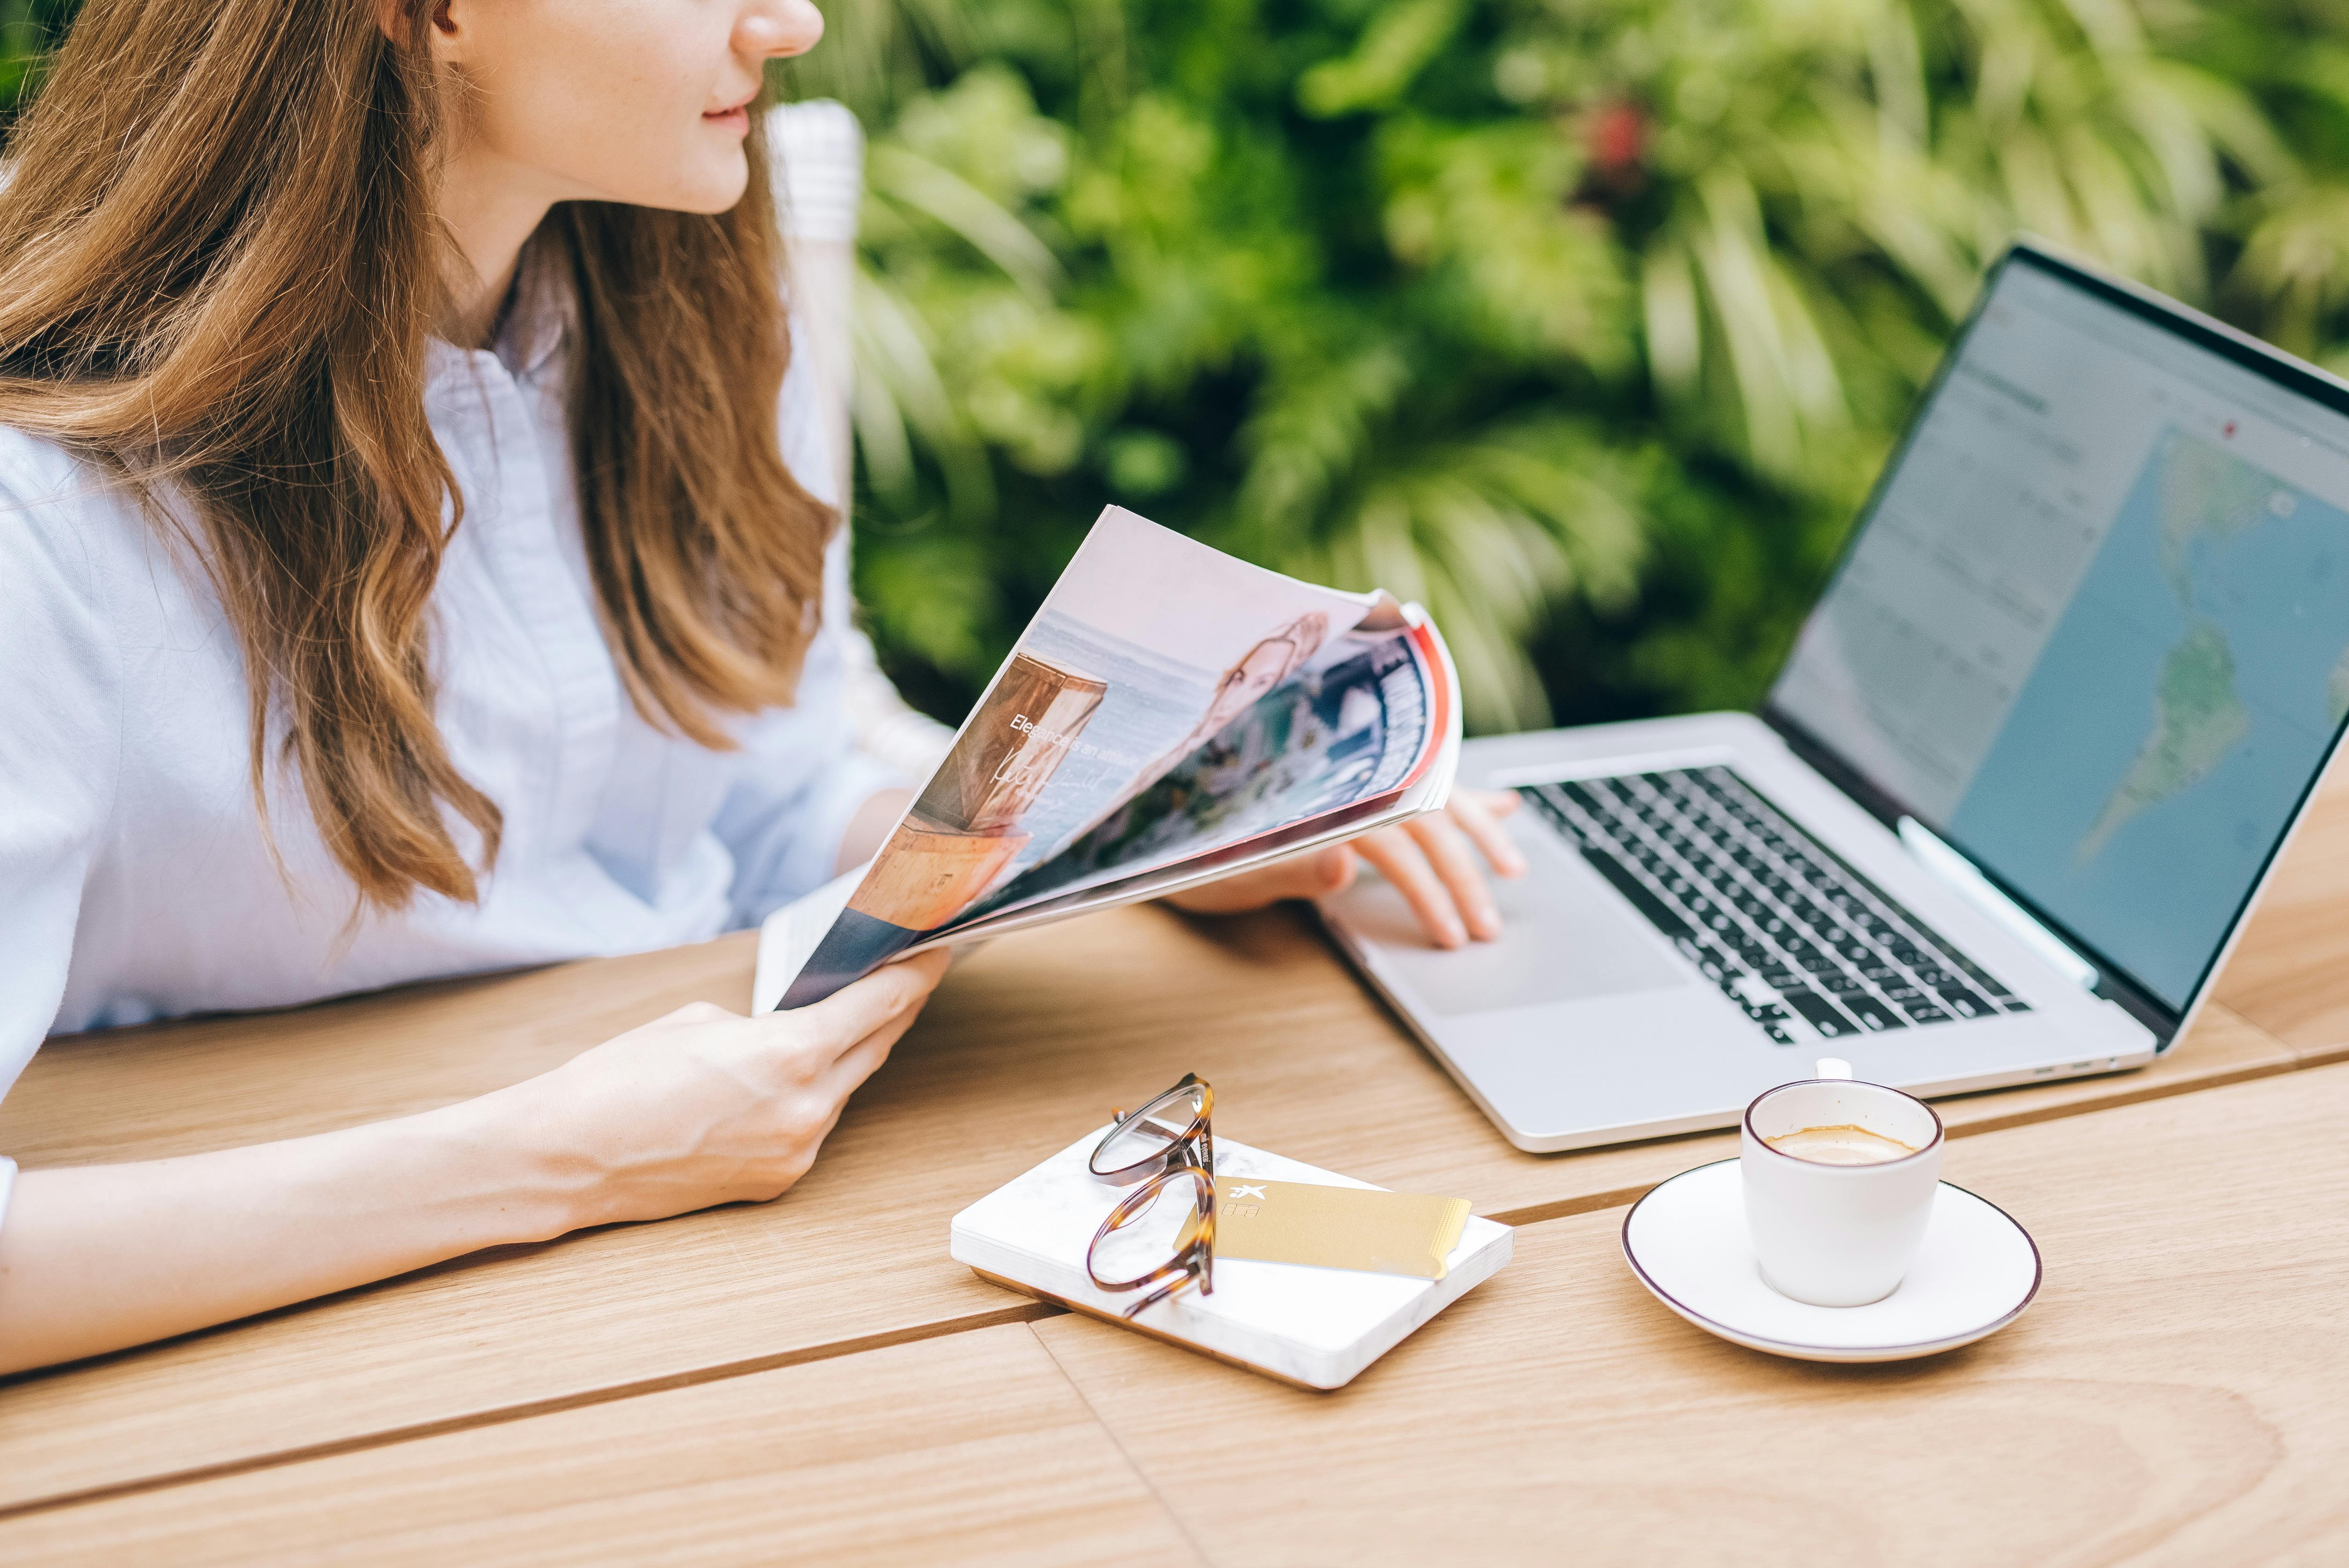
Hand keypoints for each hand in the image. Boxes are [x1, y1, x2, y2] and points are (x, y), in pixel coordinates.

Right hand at [512, 949, 952, 1227]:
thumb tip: (803, 1029)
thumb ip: (769, 1025)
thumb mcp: (702, 1023)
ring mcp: (795, 1152)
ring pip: (844, 1090)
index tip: (938, 952)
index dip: (916, 975)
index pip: (881, 1006)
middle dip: (894, 1011)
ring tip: (852, 1020)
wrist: (568, 1155)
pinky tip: (797, 1078)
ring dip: (849, 1056)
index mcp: (790, 1055)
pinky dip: (812, 1098)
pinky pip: (813, 1127)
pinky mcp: (777, 1182)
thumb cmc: (620, 1077)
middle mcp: (806, 1109)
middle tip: (911, 978)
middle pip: (875, 1048)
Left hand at [1163, 789, 1527, 948]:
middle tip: (1489, 927)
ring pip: (1434, 794)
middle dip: (1464, 874)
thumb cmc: (1186, 848)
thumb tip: (1345, 862)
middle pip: (1424, 818)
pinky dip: (1464, 795)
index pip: (1395, 843)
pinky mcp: (1357, 781)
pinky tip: (1502, 805)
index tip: (1451, 935)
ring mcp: (1355, 774)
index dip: (1428, 890)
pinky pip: (1421, 781)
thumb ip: (1287, 866)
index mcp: (1320, 798)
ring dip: (1478, 829)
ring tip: (1513, 866)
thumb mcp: (1227, 869)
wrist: (1158, 817)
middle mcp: (1345, 776)